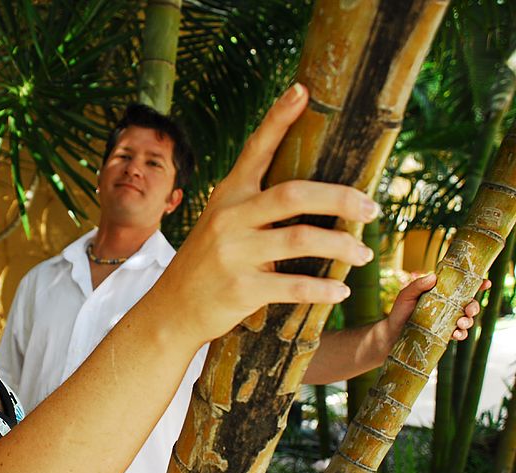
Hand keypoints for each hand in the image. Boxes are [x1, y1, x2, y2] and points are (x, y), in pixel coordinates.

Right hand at [166, 83, 379, 342]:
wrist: (172, 309)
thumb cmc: (206, 264)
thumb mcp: (219, 224)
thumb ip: (253, 207)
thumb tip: (311, 193)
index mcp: (228, 196)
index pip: (255, 150)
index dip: (278, 119)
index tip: (303, 91)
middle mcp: (229, 219)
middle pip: (294, 194)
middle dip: (340, 198)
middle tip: (371, 207)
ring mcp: (234, 254)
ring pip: (302, 239)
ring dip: (342, 245)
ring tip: (363, 254)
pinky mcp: (241, 289)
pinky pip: (294, 286)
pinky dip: (323, 289)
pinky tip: (339, 290)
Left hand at [383, 273, 489, 343]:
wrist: (392, 333)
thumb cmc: (399, 311)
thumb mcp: (406, 295)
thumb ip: (418, 285)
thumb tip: (433, 277)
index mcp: (442, 294)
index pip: (462, 287)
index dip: (477, 284)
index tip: (485, 282)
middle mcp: (448, 307)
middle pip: (470, 304)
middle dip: (474, 307)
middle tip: (468, 310)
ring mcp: (448, 321)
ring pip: (467, 320)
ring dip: (468, 322)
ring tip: (460, 323)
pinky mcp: (445, 335)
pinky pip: (459, 334)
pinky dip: (461, 334)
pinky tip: (455, 334)